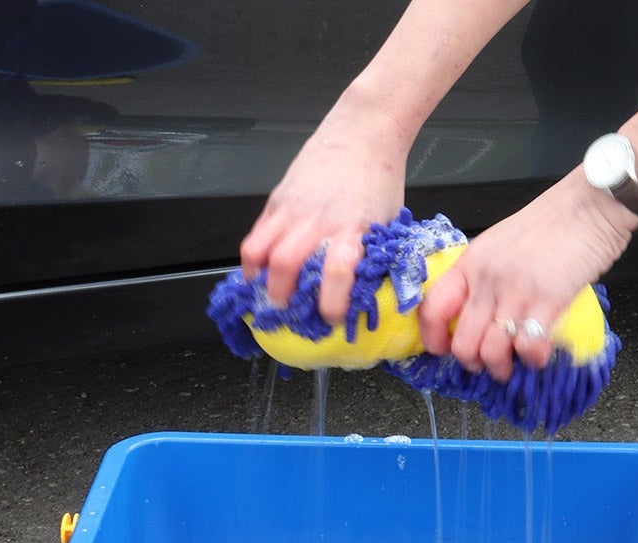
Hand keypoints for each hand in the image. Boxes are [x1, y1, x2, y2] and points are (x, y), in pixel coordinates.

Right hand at [239, 100, 408, 324]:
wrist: (365, 129)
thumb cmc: (378, 176)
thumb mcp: (385, 220)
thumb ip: (369, 254)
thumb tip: (362, 291)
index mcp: (353, 226)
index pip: (338, 271)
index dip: (331, 302)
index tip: (330, 318)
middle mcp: (319, 219)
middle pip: (286, 264)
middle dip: (281, 296)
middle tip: (287, 310)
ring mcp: (293, 209)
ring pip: (259, 252)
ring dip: (258, 279)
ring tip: (265, 291)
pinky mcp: (278, 200)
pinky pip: (254, 236)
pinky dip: (252, 260)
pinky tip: (259, 270)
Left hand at [416, 170, 634, 379]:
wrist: (594, 201)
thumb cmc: (555, 220)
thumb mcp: (502, 243)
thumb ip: (485, 276)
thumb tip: (478, 310)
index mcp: (471, 263)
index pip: (433, 309)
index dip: (433, 338)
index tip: (444, 349)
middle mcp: (487, 280)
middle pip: (462, 343)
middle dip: (472, 363)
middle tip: (485, 363)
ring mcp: (515, 292)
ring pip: (490, 352)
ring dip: (501, 367)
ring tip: (512, 364)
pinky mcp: (547, 300)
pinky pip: (527, 346)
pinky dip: (532, 358)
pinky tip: (538, 354)